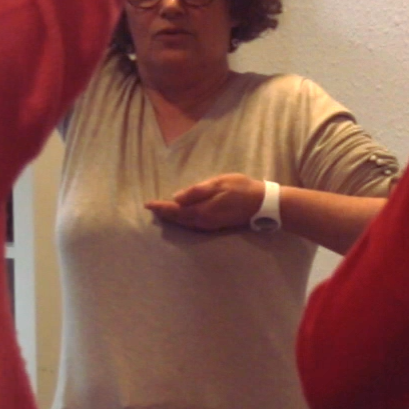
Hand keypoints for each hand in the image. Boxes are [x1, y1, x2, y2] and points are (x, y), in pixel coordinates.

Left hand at [146, 173, 265, 232]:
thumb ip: (197, 191)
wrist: (261, 203)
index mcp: (201, 210)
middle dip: (164, 214)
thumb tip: (176, 197)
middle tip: (151, 208)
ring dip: (172, 218)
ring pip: (185, 223)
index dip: (161, 207)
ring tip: (162, 212)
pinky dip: (183, 220)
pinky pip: (192, 224)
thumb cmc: (241, 188)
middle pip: (178, 219)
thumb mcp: (218, 184)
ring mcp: (209, 225)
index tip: (147, 204)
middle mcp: (203, 221)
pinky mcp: (215, 225)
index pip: (175, 210)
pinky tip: (181, 216)